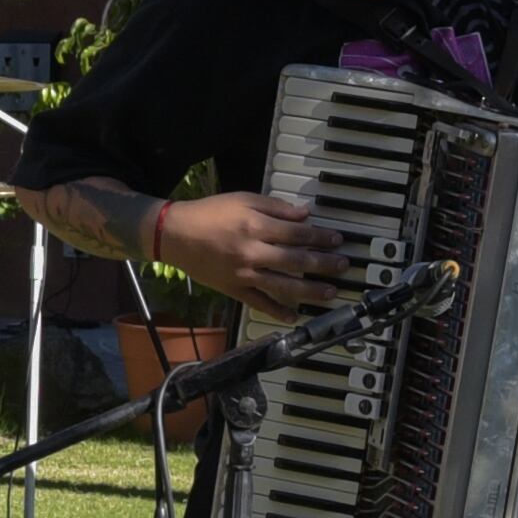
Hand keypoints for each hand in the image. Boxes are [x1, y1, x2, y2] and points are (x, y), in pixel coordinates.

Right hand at [154, 189, 355, 320]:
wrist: (175, 234)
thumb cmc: (210, 213)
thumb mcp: (243, 199)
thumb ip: (275, 208)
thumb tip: (304, 215)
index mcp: (256, 227)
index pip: (297, 233)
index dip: (320, 237)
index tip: (337, 240)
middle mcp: (252, 252)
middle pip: (296, 260)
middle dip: (323, 263)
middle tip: (343, 266)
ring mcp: (243, 274)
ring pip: (283, 285)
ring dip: (309, 290)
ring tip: (330, 292)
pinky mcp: (233, 289)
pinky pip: (258, 303)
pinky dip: (275, 311)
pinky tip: (293, 317)